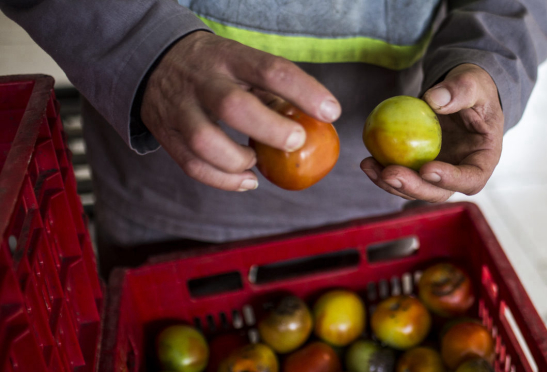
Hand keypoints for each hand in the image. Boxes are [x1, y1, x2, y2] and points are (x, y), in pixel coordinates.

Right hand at [140, 31, 340, 190]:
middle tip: (296, 141)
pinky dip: (222, 180)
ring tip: (256, 163)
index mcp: (229, 58)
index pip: (270, 69)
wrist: (155, 60)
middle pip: (232, 106)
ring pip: (204, 142)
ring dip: (237, 161)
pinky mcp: (166, 133)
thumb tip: (317, 122)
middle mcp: (202, 81)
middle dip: (270, 129)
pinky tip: (246, 181)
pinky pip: (191, 165)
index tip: (331, 112)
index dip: (304, 91)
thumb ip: (273, 92)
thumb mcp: (242, 64)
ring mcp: (179, 108)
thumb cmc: (217, 68)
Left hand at [360, 64, 503, 201]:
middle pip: (438, 192)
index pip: (471, 178)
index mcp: (483, 159)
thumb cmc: (474, 87)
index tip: (427, 168)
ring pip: (415, 189)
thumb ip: (460, 89)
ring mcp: (439, 173)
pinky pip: (402, 174)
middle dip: (412, 187)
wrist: (461, 92)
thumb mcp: (473, 82)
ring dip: (391, 183)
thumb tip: (434, 100)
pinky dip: (383, 171)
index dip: (450, 179)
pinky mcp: (420, 167)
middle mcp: (461, 173)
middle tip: (389, 174)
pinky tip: (367, 160)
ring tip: (369, 166)